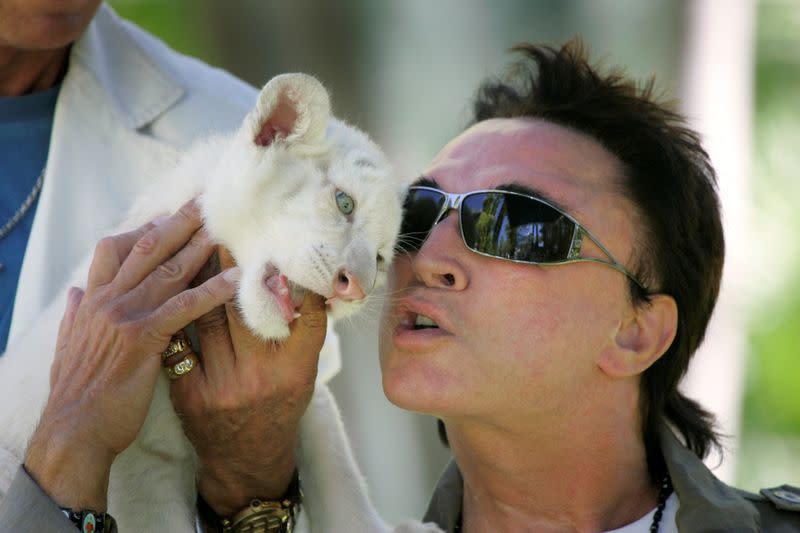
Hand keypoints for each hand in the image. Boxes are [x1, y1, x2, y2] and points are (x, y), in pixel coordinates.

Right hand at [24, 200, 239, 510]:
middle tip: (206, 202)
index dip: (145, 230)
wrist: (74, 430)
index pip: (116, 250)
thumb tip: (75, 292)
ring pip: (168, 271)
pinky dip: (211, 290)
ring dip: (199, 246)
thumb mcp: (69, 347)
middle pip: (147, 249)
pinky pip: (184, 306)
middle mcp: (107, 300)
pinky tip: (235, 280)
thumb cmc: (77, 393)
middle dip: (178, 222)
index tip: (168, 215)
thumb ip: (77, 316)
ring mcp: (125, 316)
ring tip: (225, 228)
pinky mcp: (143, 338)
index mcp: (92, 300)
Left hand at [170, 247, 326, 515]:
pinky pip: (181, 341)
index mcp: (295, 369)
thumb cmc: (280, 403)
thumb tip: (302, 276)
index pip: (305, 316)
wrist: (246, 456)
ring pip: (208, 318)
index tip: (283, 247)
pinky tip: (169, 284)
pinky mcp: (190, 392)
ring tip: (195, 244)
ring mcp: (222, 386)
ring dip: (199, 279)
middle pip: (246, 310)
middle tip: (224, 226)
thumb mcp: (303, 371)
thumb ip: (303, 329)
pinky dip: (176, 311)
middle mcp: (260, 377)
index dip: (295, 280)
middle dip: (233, 265)